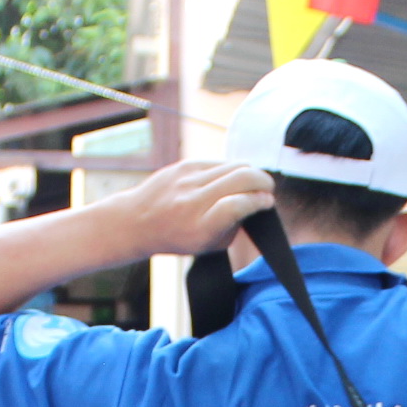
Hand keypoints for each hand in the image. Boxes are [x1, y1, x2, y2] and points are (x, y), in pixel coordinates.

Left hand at [113, 159, 276, 257]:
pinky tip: (231, 178)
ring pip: (234, 165)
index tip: (267, 202)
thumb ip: (234, 225)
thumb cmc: (178, 237)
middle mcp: (193, 201)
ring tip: (253, 183)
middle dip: (263, 181)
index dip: (258, 201)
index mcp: (200, 227)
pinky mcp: (185, 165)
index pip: (237, 204)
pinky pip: (219, 162)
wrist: (138, 220)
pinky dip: (231, 169)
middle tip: (268, 189)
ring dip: (250, 172)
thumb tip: (256, 201)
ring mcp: (188, 179)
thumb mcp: (209, 244)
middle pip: (241, 177)